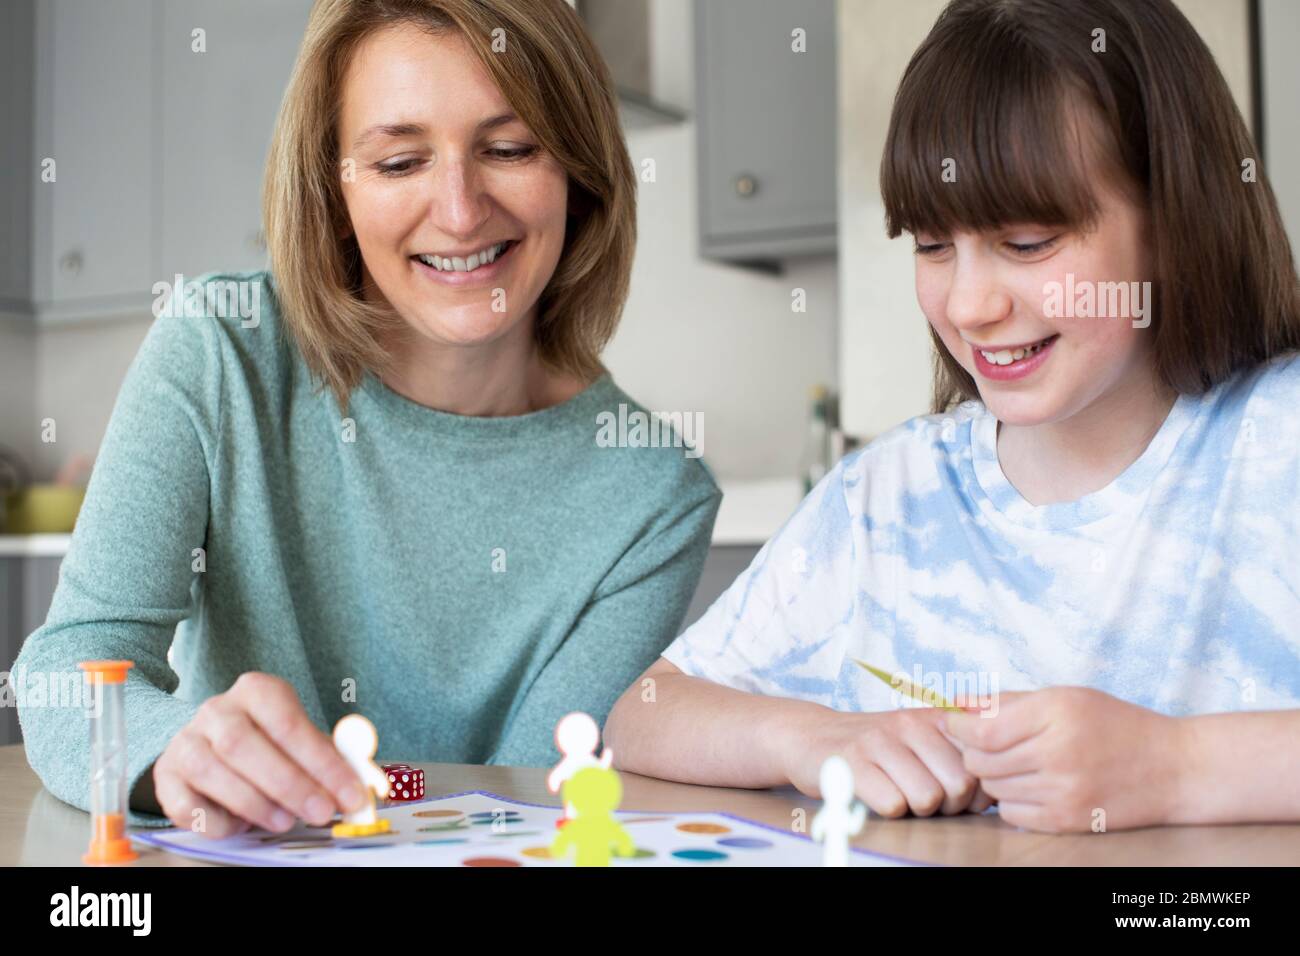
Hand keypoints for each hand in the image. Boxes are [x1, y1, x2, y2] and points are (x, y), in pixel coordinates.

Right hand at [152, 672, 366, 837]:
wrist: (210, 744)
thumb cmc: (269, 744)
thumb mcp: (302, 742)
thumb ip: (331, 760)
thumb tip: (363, 787)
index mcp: (257, 691)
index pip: (289, 723)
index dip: (322, 762)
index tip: (350, 794)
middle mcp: (216, 710)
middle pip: (245, 744)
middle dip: (289, 784)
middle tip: (321, 812)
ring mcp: (186, 741)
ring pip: (213, 771)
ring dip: (254, 802)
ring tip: (285, 822)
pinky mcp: (166, 775)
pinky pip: (185, 803)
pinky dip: (215, 820)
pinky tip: (239, 825)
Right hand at [780, 707, 994, 817]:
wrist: (810, 736)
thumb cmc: (875, 749)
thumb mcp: (919, 740)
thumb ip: (957, 756)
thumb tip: (994, 791)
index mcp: (934, 717)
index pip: (980, 764)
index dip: (975, 792)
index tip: (954, 793)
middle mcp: (910, 723)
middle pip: (959, 786)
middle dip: (948, 806)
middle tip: (924, 800)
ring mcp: (879, 740)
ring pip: (928, 798)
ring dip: (916, 810)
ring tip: (899, 795)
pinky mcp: (851, 762)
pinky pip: (892, 804)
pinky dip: (887, 810)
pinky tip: (875, 795)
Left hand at [945, 687, 1185, 832]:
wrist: (1174, 768)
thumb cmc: (1115, 724)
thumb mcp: (1065, 697)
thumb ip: (1006, 701)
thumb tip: (956, 702)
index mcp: (1056, 713)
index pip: (982, 730)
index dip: (958, 728)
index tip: (953, 723)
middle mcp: (1058, 753)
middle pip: (981, 761)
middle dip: (974, 752)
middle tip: (986, 744)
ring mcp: (1064, 791)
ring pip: (993, 788)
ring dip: (994, 776)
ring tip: (1016, 763)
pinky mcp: (1068, 820)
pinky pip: (1011, 814)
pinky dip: (1011, 801)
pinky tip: (1031, 785)